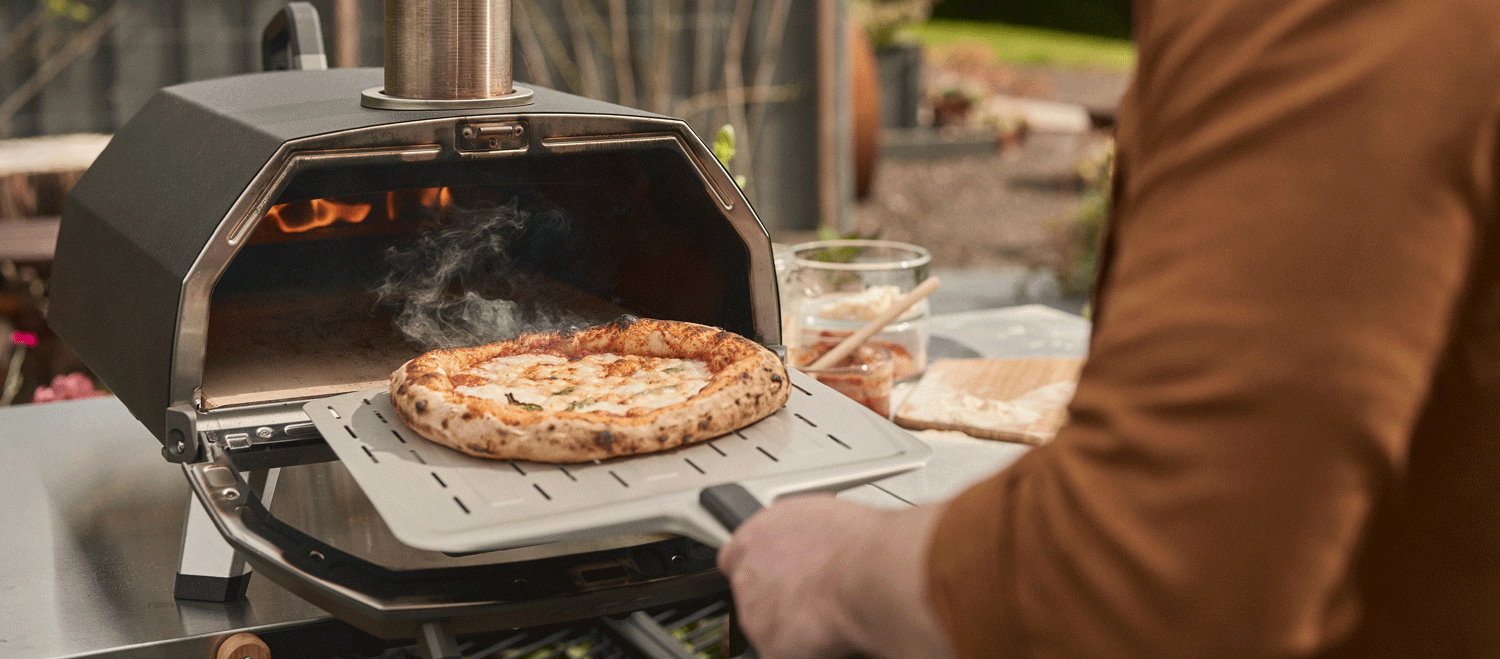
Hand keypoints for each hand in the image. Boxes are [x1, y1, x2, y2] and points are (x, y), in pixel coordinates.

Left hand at [717, 495, 954, 658]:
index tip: (778, 575)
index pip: (735, 557)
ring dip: (788, 624)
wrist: (869, 573)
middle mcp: (746, 571)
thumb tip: (813, 540)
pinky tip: (825, 634)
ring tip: (824, 615)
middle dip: (775, 597)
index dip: (761, 569)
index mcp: (755, 535)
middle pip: (749, 592)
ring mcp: (753, 611)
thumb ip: (800, 535)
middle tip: (809, 598)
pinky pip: (782, 652)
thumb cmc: (858, 542)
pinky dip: (802, 649)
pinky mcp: (768, 645)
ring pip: (764, 625)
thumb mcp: (821, 516)